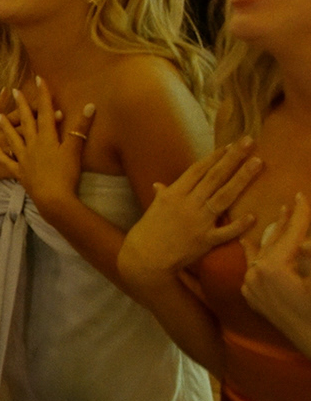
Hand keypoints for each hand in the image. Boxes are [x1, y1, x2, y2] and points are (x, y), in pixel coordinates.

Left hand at [0, 78, 90, 217]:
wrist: (52, 198)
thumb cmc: (66, 174)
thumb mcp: (75, 149)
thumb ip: (81, 128)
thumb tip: (90, 105)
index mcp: (46, 137)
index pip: (45, 111)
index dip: (43, 95)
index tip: (39, 79)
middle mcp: (32, 144)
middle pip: (26, 121)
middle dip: (21, 105)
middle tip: (14, 91)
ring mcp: (23, 158)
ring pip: (12, 137)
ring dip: (5, 125)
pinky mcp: (19, 172)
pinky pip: (6, 160)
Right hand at [120, 140, 262, 276]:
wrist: (144, 258)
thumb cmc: (148, 232)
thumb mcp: (153, 209)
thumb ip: (162, 195)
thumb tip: (159, 185)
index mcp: (173, 194)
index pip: (197, 170)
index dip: (214, 156)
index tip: (230, 145)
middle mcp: (187, 204)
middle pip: (214, 177)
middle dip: (232, 158)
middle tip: (248, 142)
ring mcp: (198, 222)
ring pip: (224, 197)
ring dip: (241, 179)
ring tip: (257, 163)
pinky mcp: (205, 240)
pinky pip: (225, 232)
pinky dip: (238, 225)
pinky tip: (252, 216)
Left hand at [243, 192, 310, 338]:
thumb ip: (310, 258)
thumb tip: (305, 244)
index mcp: (273, 267)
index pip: (290, 233)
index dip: (300, 214)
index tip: (301, 196)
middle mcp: (256, 275)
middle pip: (273, 240)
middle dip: (285, 221)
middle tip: (291, 203)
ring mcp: (251, 287)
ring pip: (261, 253)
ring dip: (271, 236)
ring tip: (278, 217)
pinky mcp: (252, 297)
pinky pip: (252, 269)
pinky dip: (256, 254)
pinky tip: (252, 243)